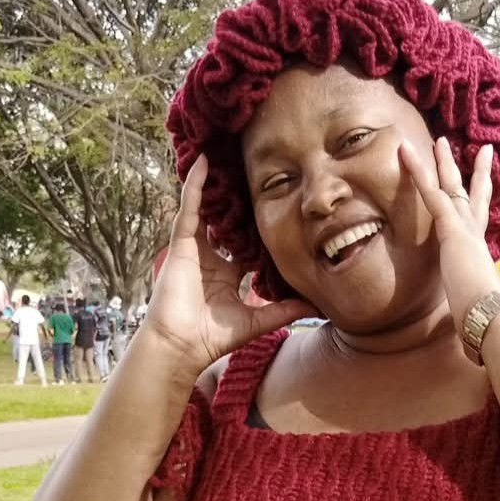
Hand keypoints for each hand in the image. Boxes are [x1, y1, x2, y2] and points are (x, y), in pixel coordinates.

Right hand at [143, 155, 315, 373]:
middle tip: (257, 173)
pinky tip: (203, 162)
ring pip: (207, 207)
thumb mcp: (258, 320)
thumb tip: (317, 306)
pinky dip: (195, 185)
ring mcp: (194, 248)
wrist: (182, 346)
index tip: (279, 208)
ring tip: (229, 154)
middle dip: (238, 200)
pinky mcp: (181, 243)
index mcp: (227, 274)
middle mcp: (211, 258)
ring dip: (216, 183)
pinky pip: (189, 208)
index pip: (246, 244)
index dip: (259, 228)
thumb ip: (285, 310)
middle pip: (227, 220)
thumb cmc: (213, 337)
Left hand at [398, 137, 499, 326]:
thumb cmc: (484, 321)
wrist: (492, 317)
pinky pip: (430, 192)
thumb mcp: (474, 311)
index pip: (480, 222)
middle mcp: (475, 236)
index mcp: (479, 253)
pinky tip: (404, 150)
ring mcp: (464, 229)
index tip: (486, 188)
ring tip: (439, 139)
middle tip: (483, 150)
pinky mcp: (451, 229)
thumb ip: (474, 312)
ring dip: (443, 162)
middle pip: (474, 196)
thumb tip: (475, 338)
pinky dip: (417, 169)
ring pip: (452, 187)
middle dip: (476, 172)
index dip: (483, 202)